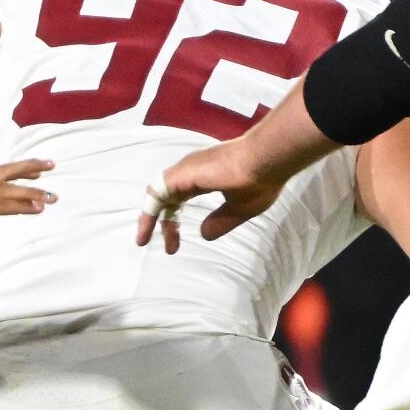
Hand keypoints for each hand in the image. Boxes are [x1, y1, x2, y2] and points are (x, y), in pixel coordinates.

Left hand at [136, 136, 282, 253]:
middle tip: (166, 247)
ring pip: (157, 194)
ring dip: (148, 218)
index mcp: (205, 177)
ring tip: (142, 240)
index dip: (172, 221)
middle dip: (162, 223)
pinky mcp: (181, 173)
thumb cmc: (260, 180)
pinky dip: (149, 210)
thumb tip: (204, 235)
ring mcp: (185, 170)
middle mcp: (191, 171)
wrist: (266, 161)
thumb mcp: (240, 209)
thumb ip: (221, 222)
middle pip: (166, 199)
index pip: (179, 199)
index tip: (172, 245)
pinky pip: (156, 192)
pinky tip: (146, 227)